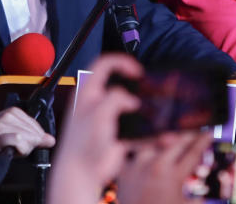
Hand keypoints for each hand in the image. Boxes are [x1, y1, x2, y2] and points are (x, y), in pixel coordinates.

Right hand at [0, 106, 55, 166]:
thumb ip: (28, 134)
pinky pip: (18, 142)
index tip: (24, 146)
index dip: (34, 140)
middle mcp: (8, 116)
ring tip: (9, 151)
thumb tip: (49, 140)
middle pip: (35, 132)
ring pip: (29, 137)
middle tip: (14, 150)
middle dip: (30, 146)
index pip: (38, 126)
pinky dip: (19, 150)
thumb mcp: (7, 133)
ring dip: (24, 149)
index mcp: (12, 112)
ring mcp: (2, 125)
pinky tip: (9, 153)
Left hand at [50, 54, 142, 194]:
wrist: (81, 174)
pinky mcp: (115, 133)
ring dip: (142, 106)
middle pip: (118, 83)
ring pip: (128, 104)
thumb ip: (115, 99)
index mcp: (87, 92)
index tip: (136, 71)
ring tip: (154, 108)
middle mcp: (96, 102)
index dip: (121, 62)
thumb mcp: (98, 114)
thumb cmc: (81, 145)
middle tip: (146, 87)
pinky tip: (154, 131)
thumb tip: (131, 100)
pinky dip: (144, 127)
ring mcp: (106, 117)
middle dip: (134, 84)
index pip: (103, 64)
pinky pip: (133, 126)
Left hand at [116, 130, 212, 203]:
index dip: (203, 140)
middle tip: (195, 137)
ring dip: (166, 148)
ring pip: (156, 146)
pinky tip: (152, 160)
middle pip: (176, 143)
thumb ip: (198, 196)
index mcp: (174, 176)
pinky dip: (146, 157)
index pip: (193, 152)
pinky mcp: (124, 169)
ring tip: (172, 151)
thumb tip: (204, 187)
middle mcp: (155, 166)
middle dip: (188, 139)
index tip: (209, 133)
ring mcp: (138, 165)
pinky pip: (138, 155)